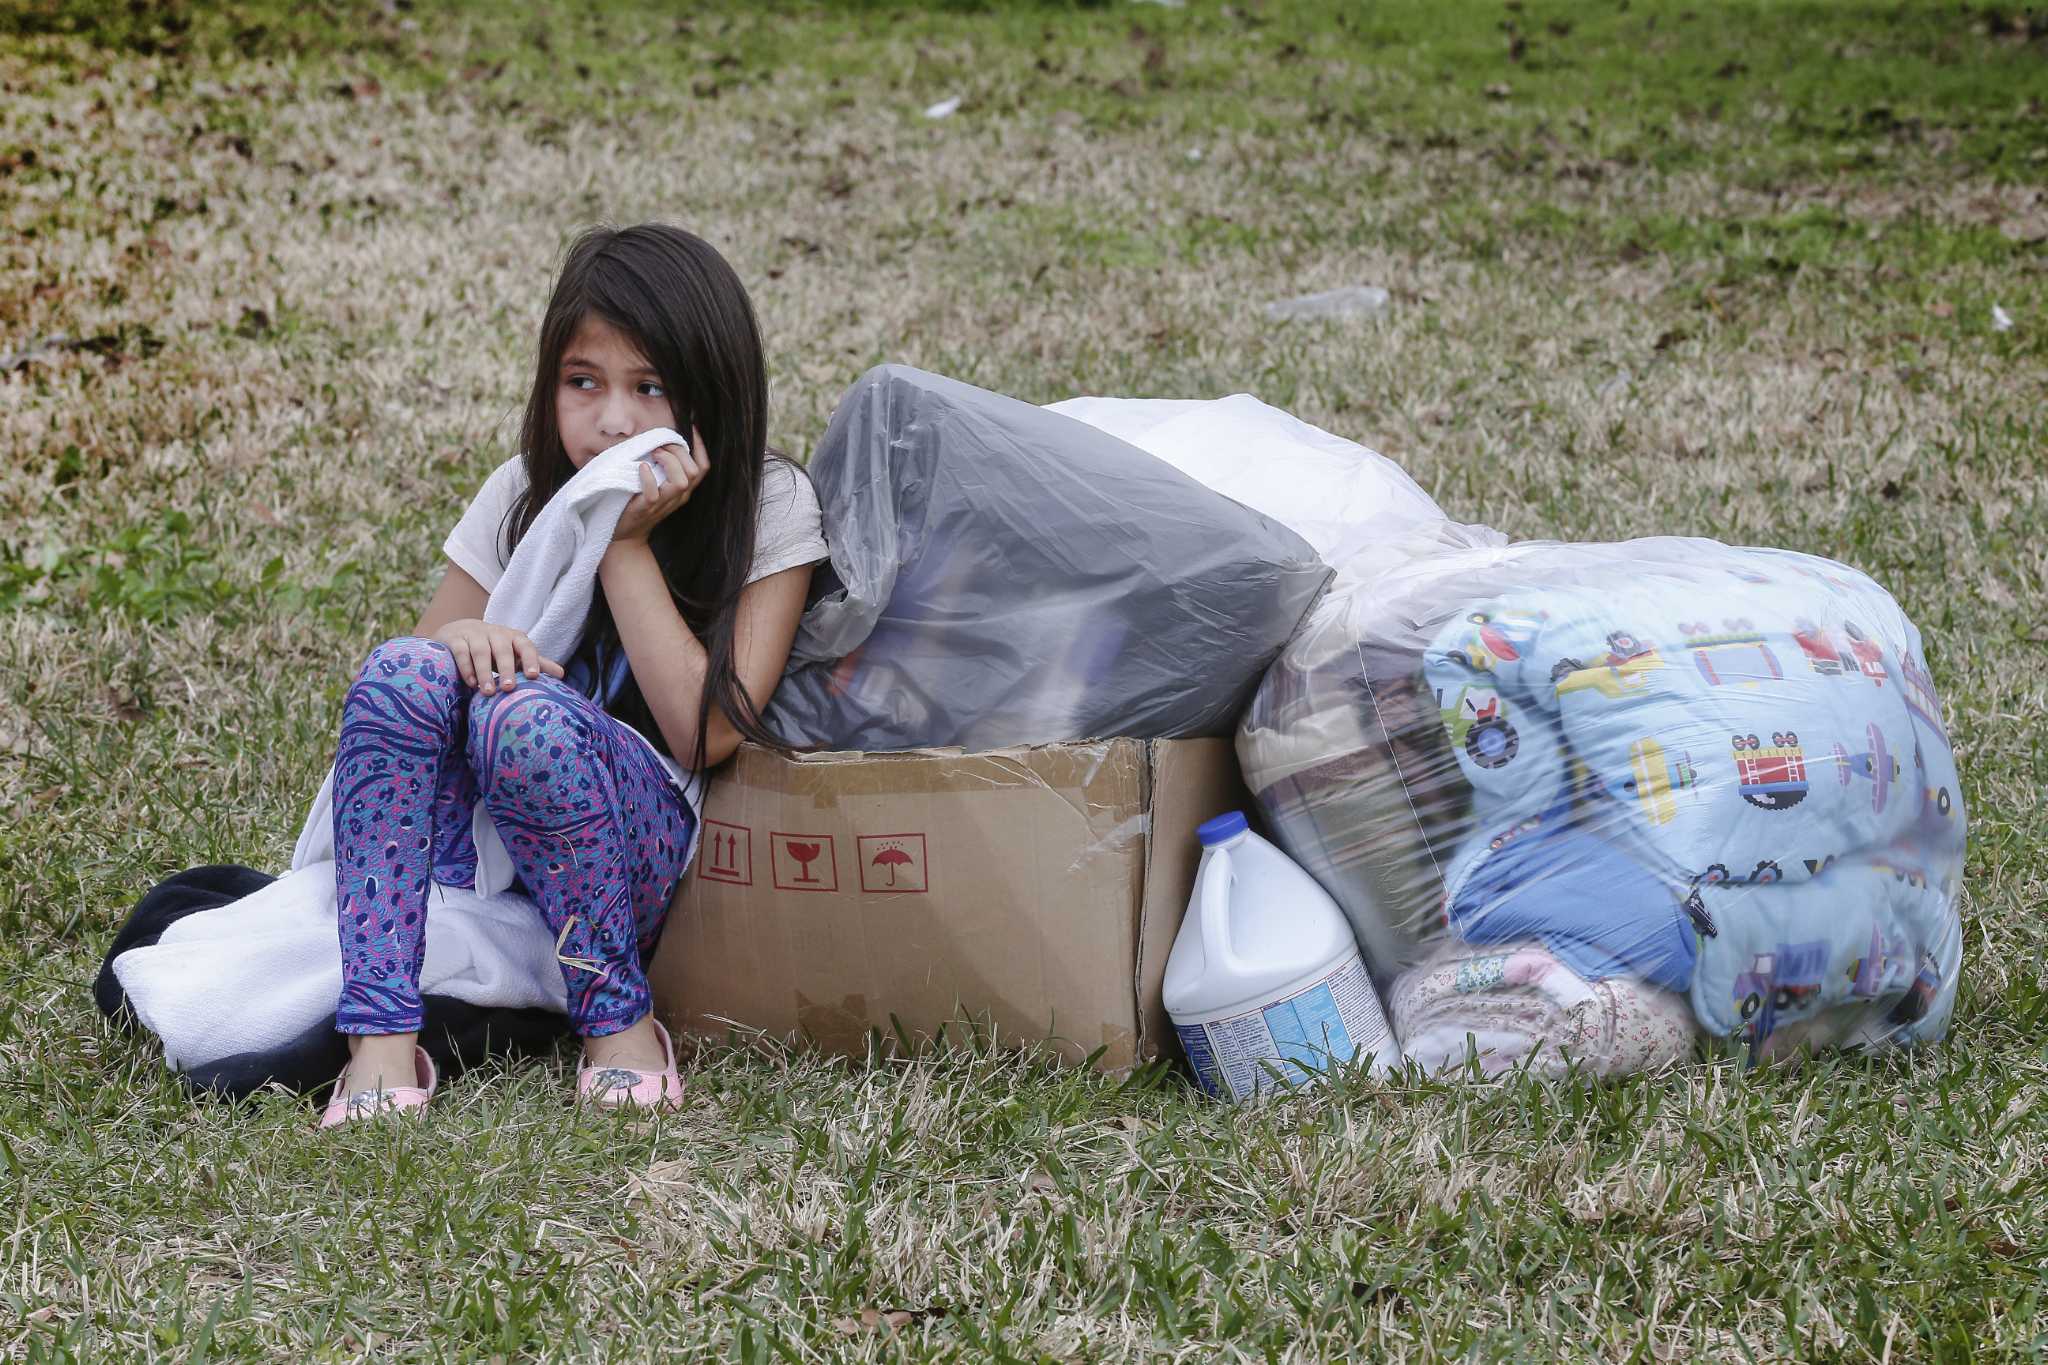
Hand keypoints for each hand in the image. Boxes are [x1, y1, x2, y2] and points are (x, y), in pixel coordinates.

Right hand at [431, 619, 564, 695]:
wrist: (459, 632)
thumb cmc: (494, 648)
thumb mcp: (514, 653)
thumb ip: (535, 662)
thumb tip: (561, 674)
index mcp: (513, 637)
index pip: (525, 646)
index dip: (530, 659)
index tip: (533, 676)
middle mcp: (495, 633)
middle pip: (502, 649)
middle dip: (506, 669)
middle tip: (508, 688)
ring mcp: (474, 634)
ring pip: (481, 651)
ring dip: (484, 672)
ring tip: (488, 692)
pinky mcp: (455, 639)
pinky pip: (461, 652)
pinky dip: (466, 668)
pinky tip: (471, 683)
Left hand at [612, 427, 708, 544]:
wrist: (626, 536)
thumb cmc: (639, 504)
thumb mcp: (658, 484)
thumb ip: (663, 468)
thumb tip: (659, 439)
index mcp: (683, 489)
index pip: (703, 467)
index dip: (700, 446)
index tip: (692, 427)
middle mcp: (678, 496)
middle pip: (694, 471)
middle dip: (679, 451)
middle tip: (660, 444)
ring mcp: (663, 503)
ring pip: (681, 481)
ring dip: (669, 462)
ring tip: (654, 453)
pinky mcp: (646, 509)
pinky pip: (653, 494)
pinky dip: (648, 478)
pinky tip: (641, 467)